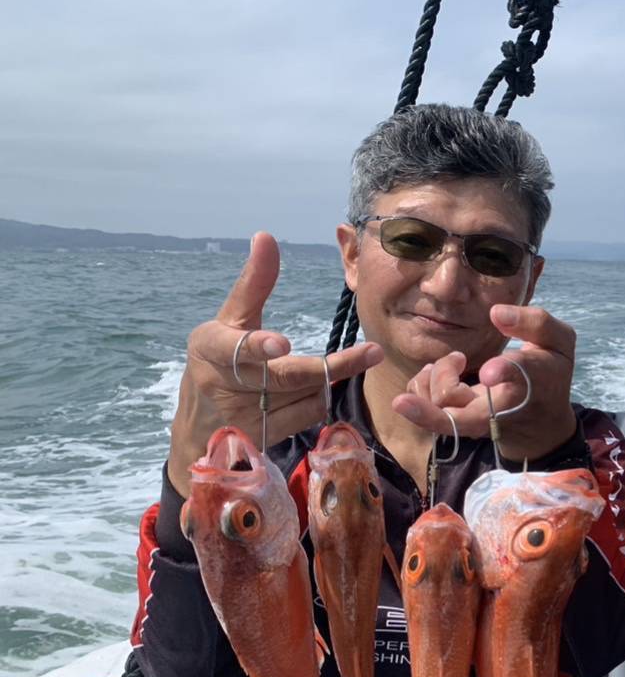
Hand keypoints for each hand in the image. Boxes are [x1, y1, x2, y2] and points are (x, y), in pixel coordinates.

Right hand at [167, 233, 382, 495]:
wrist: (200, 426)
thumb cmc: (221, 359)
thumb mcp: (232, 320)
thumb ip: (253, 283)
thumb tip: (266, 236)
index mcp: (208, 347)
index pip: (233, 347)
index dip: (258, 346)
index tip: (282, 345)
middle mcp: (220, 384)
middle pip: (285, 376)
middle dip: (332, 366)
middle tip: (372, 352)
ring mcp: (241, 417)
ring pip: (305, 396)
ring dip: (325, 381)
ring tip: (329, 369)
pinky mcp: (262, 440)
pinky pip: (308, 416)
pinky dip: (319, 400)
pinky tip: (313, 391)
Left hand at [392, 304, 578, 462]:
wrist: (542, 426)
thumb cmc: (549, 375)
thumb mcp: (559, 344)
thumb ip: (536, 323)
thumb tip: (496, 313)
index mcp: (534, 380)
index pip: (522, 376)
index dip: (506, 371)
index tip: (488, 371)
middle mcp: (505, 407)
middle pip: (469, 416)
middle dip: (443, 397)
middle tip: (427, 382)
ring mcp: (480, 422)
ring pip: (443, 411)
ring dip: (433, 379)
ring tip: (453, 361)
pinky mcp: (460, 426)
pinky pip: (429, 412)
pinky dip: (421, 387)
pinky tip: (432, 372)